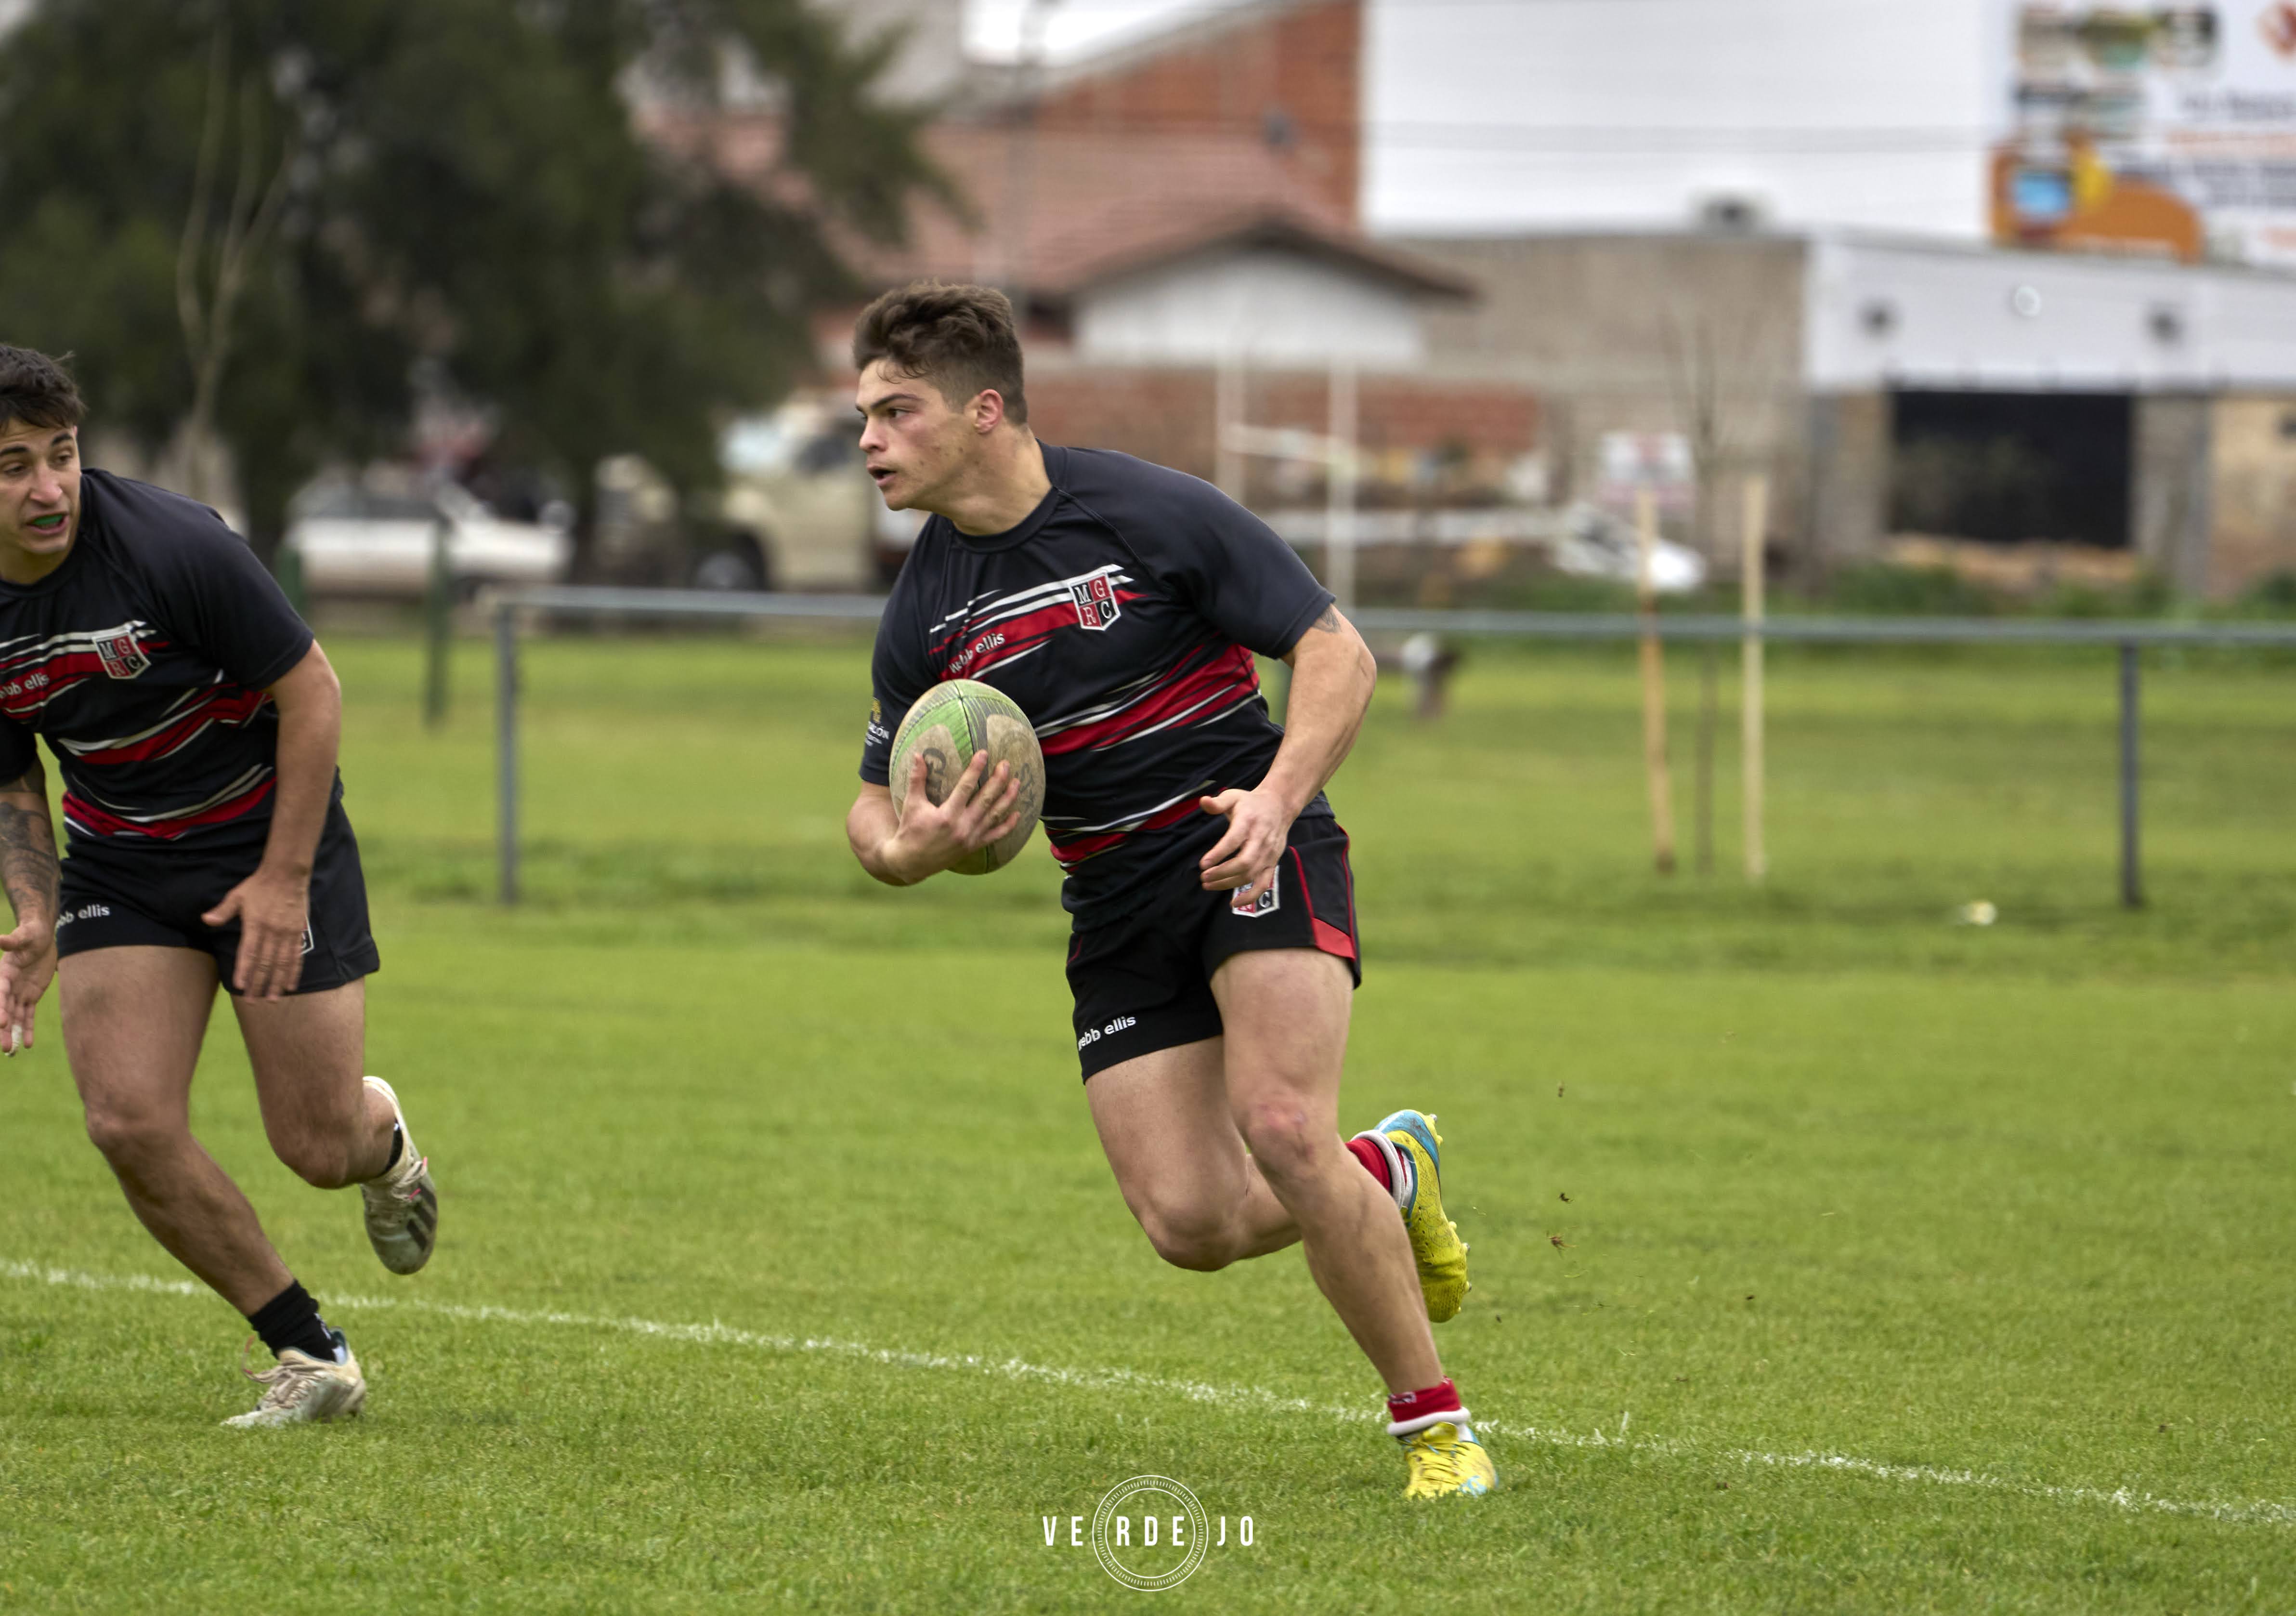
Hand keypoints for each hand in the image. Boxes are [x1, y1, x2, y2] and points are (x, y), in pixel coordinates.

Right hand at [0, 917, 54, 1054]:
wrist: (42, 937)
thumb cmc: (31, 934)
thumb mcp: (24, 935)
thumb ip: (12, 940)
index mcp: (3, 974)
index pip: (0, 993)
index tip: (1, 1022)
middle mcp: (8, 986)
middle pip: (4, 1010)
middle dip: (4, 1029)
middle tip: (5, 1047)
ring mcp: (19, 992)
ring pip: (15, 1016)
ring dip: (14, 1033)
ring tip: (11, 1051)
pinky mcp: (31, 996)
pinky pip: (29, 1014)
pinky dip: (29, 1028)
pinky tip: (29, 1044)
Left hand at [202, 865, 310, 1000]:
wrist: (287, 874)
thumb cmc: (259, 885)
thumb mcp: (237, 895)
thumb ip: (223, 911)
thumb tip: (206, 920)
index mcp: (255, 924)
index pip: (249, 952)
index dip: (244, 970)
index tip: (241, 986)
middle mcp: (272, 932)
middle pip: (265, 963)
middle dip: (259, 983)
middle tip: (254, 1001)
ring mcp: (286, 933)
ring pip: (282, 963)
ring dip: (276, 983)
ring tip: (273, 999)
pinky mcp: (298, 933)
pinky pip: (296, 956)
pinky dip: (293, 972)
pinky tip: (291, 985)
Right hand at [885, 751, 1021, 881]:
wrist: (911, 862)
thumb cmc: (910, 831)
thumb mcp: (911, 804)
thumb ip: (917, 779)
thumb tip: (918, 755)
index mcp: (947, 815)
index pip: (966, 787)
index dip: (976, 769)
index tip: (984, 753)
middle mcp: (963, 827)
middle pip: (986, 799)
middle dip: (998, 780)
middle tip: (1006, 764)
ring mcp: (971, 838)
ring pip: (995, 816)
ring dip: (1007, 799)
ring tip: (1016, 783)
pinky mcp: (974, 847)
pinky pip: (995, 836)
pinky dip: (1008, 826)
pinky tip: (1018, 814)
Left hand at [1198, 786, 1295, 906]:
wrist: (1280, 806)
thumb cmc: (1251, 803)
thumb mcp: (1233, 796)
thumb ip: (1217, 802)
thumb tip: (1203, 801)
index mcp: (1249, 822)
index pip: (1234, 840)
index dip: (1219, 853)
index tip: (1203, 864)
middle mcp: (1260, 839)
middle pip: (1244, 862)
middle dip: (1222, 873)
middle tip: (1203, 878)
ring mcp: (1268, 854)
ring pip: (1251, 875)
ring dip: (1229, 884)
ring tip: (1209, 885)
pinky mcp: (1272, 863)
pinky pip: (1263, 884)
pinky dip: (1250, 896)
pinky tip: (1234, 903)